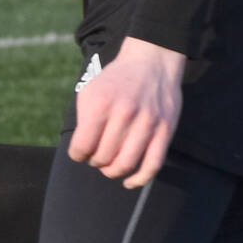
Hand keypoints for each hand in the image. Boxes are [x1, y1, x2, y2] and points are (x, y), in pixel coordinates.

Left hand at [69, 37, 184, 188]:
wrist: (152, 61)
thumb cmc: (116, 79)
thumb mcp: (90, 90)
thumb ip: (83, 119)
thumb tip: (82, 150)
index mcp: (101, 103)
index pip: (81, 146)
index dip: (78, 155)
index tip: (80, 152)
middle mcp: (124, 113)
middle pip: (103, 157)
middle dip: (95, 162)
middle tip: (96, 156)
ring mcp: (147, 122)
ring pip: (125, 164)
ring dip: (112, 172)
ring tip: (109, 166)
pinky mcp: (165, 130)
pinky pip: (153, 165)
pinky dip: (139, 179)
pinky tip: (129, 182)